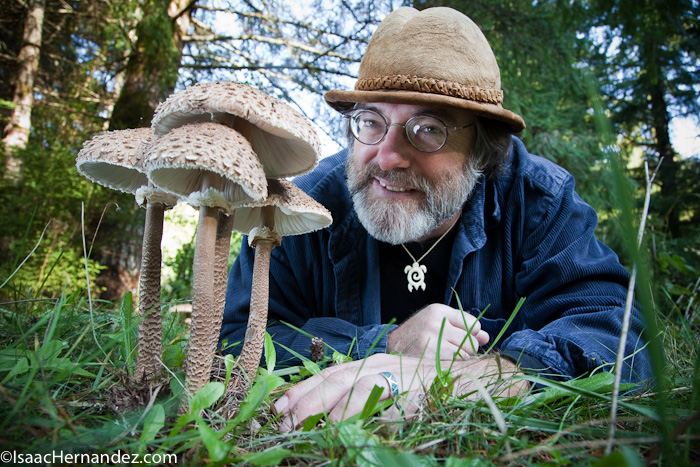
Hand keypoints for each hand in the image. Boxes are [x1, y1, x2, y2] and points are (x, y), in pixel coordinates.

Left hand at [273, 353, 527, 430]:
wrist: (467, 377)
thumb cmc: (427, 388)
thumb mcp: (391, 390)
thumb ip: (365, 402)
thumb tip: (333, 422)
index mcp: (370, 365)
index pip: (330, 374)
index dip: (304, 389)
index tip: (278, 406)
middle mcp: (377, 364)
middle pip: (333, 377)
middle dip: (304, 398)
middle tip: (281, 418)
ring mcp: (392, 373)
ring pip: (351, 385)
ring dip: (324, 406)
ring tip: (302, 425)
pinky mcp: (407, 386)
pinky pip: (377, 399)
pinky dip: (356, 413)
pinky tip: (340, 428)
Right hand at [386, 304, 489, 358]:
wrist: (389, 348)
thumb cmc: (418, 335)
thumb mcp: (437, 322)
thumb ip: (462, 327)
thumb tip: (486, 337)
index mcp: (438, 310)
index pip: (473, 324)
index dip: (472, 335)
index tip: (461, 339)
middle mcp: (435, 322)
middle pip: (471, 341)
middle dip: (467, 349)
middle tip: (452, 350)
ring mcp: (431, 339)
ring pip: (465, 354)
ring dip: (460, 359)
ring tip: (444, 356)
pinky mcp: (429, 356)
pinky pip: (455, 364)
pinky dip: (452, 366)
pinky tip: (441, 363)